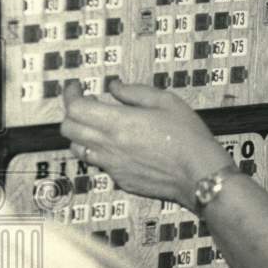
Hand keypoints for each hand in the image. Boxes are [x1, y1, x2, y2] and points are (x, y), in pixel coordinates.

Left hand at [60, 80, 231, 208]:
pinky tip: (121, 146)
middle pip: (68, 129)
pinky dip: (102, 152)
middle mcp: (109, 146)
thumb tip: (115, 87)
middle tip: (88, 104)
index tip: (76, 87)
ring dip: (82, 134)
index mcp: (118, 123)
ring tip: (100, 126)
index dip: (70, 95)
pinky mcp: (121, 180)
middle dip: (72, 113)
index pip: (75, 108)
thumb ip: (135, 92)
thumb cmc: (188, 138)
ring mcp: (113, 166)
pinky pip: (100, 164)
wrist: (200, 175)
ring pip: (78, 149)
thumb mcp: (167, 102)